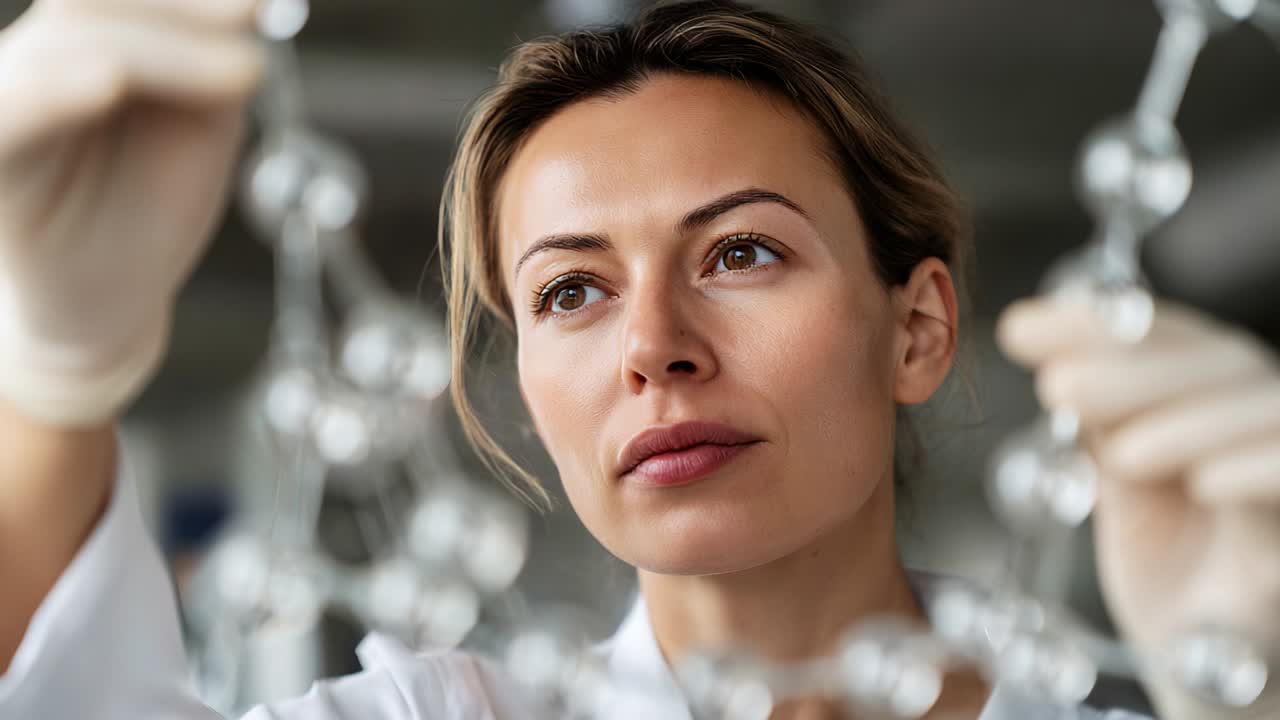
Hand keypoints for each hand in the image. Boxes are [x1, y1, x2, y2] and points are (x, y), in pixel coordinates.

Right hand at [0, 0, 262, 425]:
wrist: (111, 298)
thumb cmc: (149, 203)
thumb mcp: (199, 119)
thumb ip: (208, 58)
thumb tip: (249, 2)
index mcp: (74, 39)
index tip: (257, 5)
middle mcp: (25, 60)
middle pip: (91, 5)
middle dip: (178, 12)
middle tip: (253, 30)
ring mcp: (4, 103)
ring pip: (64, 48)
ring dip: (156, 50)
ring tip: (240, 73)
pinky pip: (12, 112)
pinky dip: (54, 91)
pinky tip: (108, 83)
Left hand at [997, 296, 1279, 718]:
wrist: (1209, 666)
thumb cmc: (1169, 565)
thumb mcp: (1120, 483)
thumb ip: (1098, 422)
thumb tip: (1040, 349)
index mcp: (1208, 392)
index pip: (1163, 335)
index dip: (1097, 322)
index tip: (1021, 329)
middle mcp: (1257, 412)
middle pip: (1212, 360)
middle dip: (1129, 368)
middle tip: (1056, 387)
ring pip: (1260, 407)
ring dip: (1186, 423)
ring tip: (1122, 453)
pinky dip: (1258, 469)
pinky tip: (1205, 482)